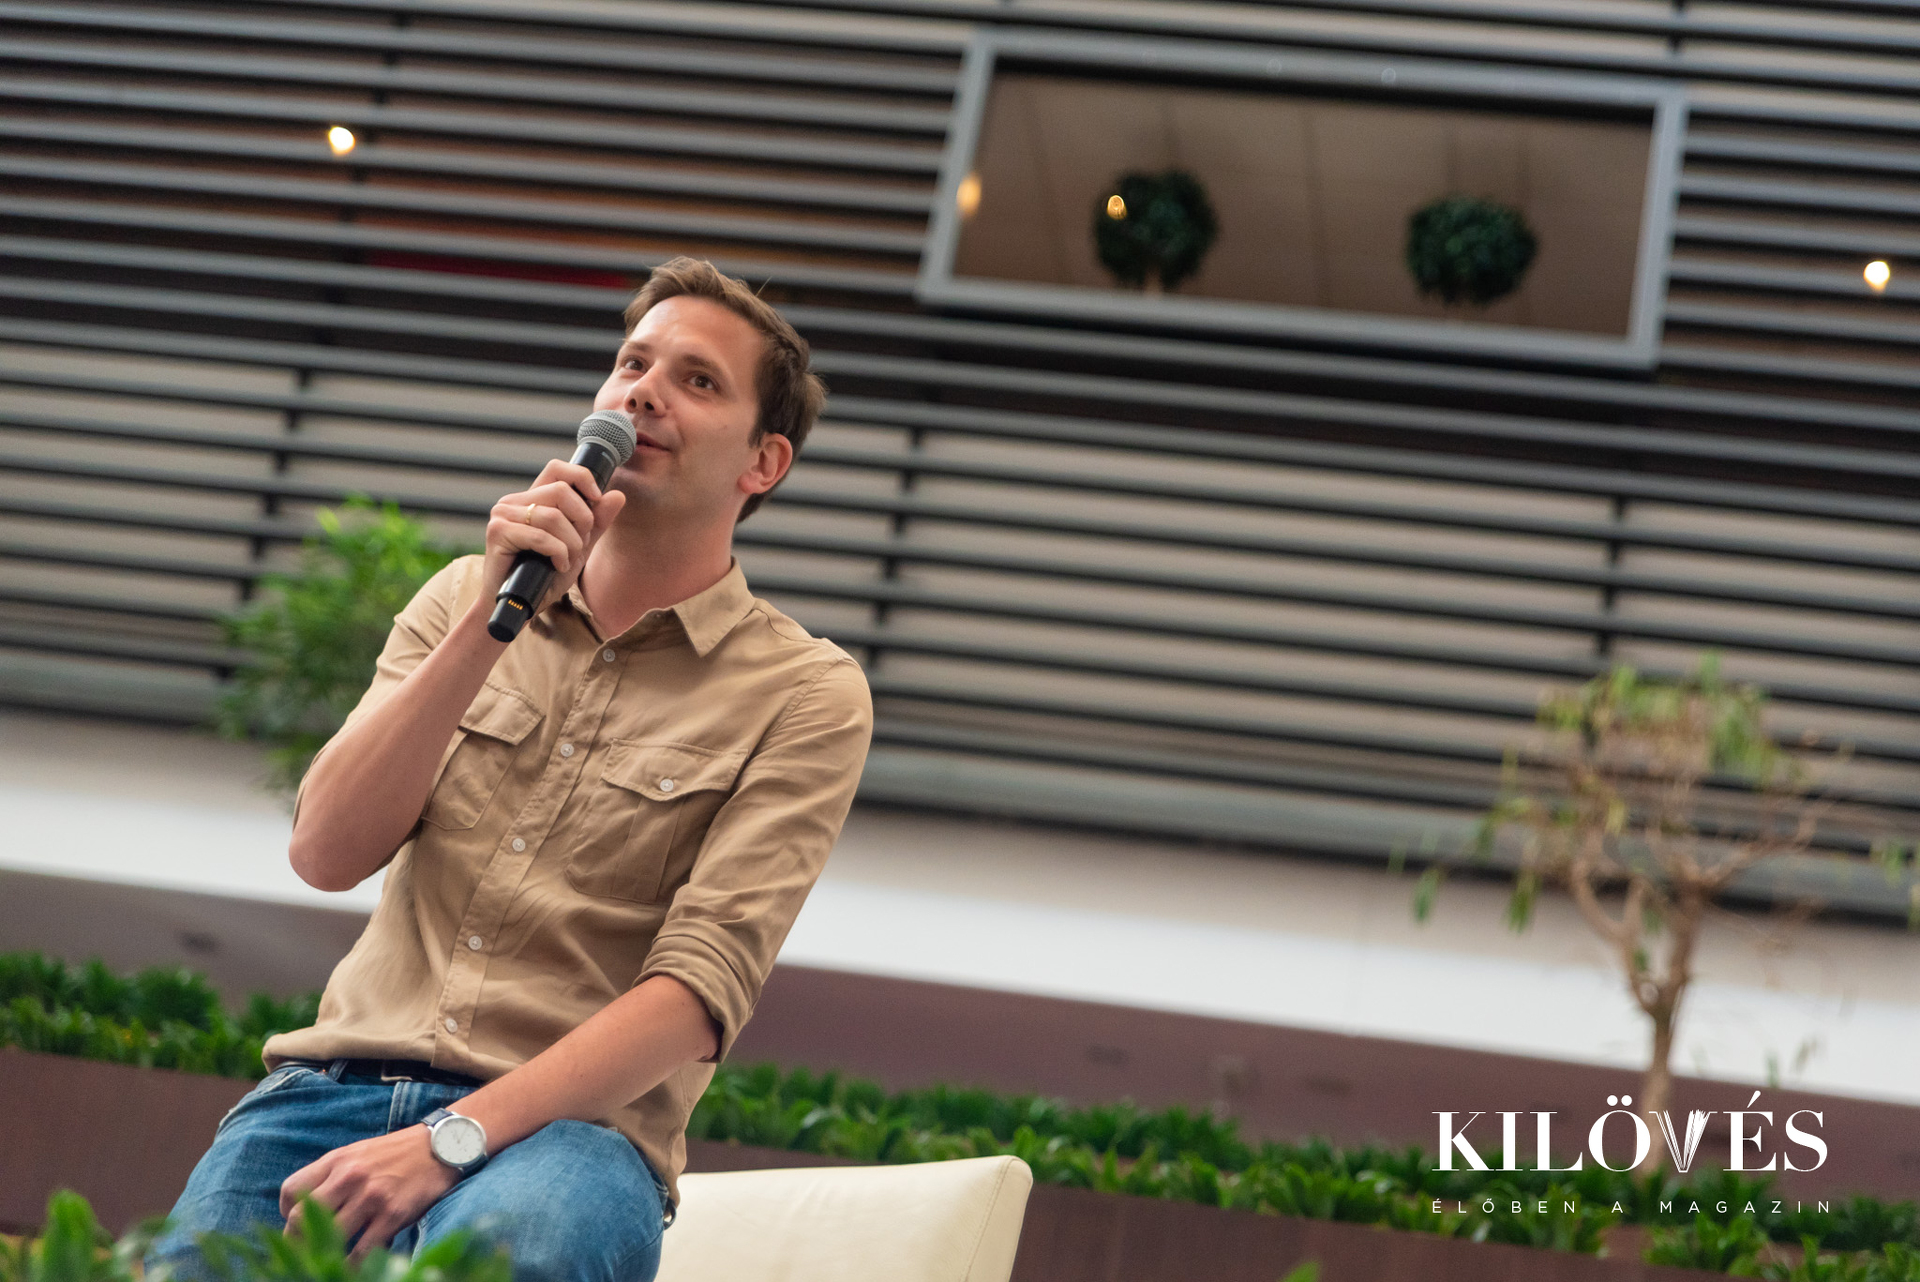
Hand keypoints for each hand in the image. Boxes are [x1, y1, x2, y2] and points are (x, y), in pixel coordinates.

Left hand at [281, 1126, 461, 1263]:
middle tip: (303, 1252)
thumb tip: (308, 1209)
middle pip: (300, 1218)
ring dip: (323, 1255)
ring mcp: (371, 1196)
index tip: (297, 1225)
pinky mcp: (392, 1214)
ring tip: (327, 1261)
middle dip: (296, 1241)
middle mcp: (349, 1176)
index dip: (286, 1214)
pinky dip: (352, 1264)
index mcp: (337, 1160)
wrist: (443, 1146)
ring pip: (329, 1236)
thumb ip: (333, 1175)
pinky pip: (361, 1251)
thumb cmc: (397, 1153)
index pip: (291, 1190)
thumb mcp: (359, 1153)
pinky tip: (353, 1266)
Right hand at [480, 458, 626, 616]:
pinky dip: (558, 554)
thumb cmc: (544, 576)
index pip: (557, 469)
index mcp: (532, 499)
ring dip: (571, 543)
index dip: (582, 478)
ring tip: (568, 561)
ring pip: (553, 516)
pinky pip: (541, 537)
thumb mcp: (578, 547)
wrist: (519, 605)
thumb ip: (596, 523)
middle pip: (561, 491)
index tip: (596, 500)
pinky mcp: (497, 533)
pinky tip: (557, 566)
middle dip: (582, 520)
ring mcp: (503, 515)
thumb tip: (617, 495)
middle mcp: (514, 501)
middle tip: (580, 545)